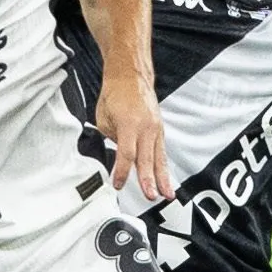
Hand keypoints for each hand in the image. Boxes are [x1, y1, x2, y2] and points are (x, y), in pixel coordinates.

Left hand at [96, 76, 172, 200]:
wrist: (131, 76)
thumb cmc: (116, 93)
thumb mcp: (104, 118)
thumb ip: (111, 138)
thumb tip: (117, 153)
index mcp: (130, 124)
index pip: (126, 154)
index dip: (122, 171)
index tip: (117, 184)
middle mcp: (146, 127)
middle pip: (147, 159)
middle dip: (149, 180)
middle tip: (151, 196)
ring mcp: (155, 128)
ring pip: (159, 158)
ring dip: (163, 178)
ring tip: (167, 194)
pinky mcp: (160, 129)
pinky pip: (161, 152)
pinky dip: (164, 167)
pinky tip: (166, 179)